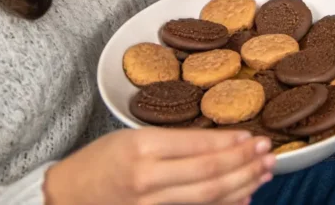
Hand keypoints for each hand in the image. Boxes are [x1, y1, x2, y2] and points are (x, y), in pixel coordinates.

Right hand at [44, 127, 273, 204]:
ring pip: (207, 196)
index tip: (254, 137)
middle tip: (269, 154)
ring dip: (241, 184)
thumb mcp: (131, 138)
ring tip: (263, 173)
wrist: (64, 197)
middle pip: (209, 173)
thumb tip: (222, 145)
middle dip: (245, 163)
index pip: (198, 145)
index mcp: (141, 148)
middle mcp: (147, 178)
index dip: (232, 143)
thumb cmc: (99, 162)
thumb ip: (173, 143)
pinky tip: (242, 197)